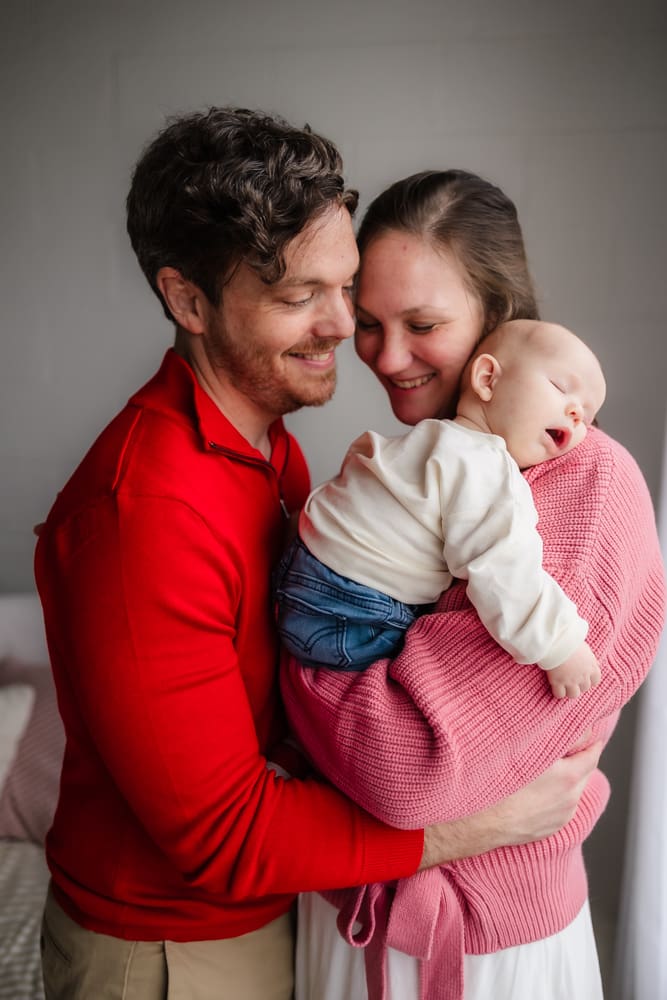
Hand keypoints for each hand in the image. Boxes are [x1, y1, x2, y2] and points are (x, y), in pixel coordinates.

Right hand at [419, 740, 602, 868]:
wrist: (478, 822)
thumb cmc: (495, 779)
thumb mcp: (525, 747)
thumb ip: (556, 734)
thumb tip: (576, 722)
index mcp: (568, 777)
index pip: (593, 750)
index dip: (588, 736)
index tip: (580, 727)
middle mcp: (571, 799)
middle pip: (585, 770)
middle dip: (576, 755)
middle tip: (559, 742)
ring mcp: (562, 816)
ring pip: (572, 788)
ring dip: (564, 776)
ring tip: (542, 765)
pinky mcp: (552, 828)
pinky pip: (560, 805)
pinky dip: (554, 794)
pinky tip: (534, 787)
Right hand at [547, 641, 600, 698]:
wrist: (558, 641)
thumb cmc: (571, 641)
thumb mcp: (586, 648)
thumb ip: (591, 658)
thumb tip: (596, 664)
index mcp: (591, 667)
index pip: (595, 681)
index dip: (589, 680)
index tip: (584, 678)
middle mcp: (583, 676)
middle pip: (584, 688)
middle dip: (579, 685)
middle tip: (572, 679)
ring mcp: (570, 681)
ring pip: (573, 694)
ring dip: (569, 691)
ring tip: (563, 685)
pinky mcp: (558, 682)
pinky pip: (559, 694)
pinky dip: (557, 692)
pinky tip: (555, 686)